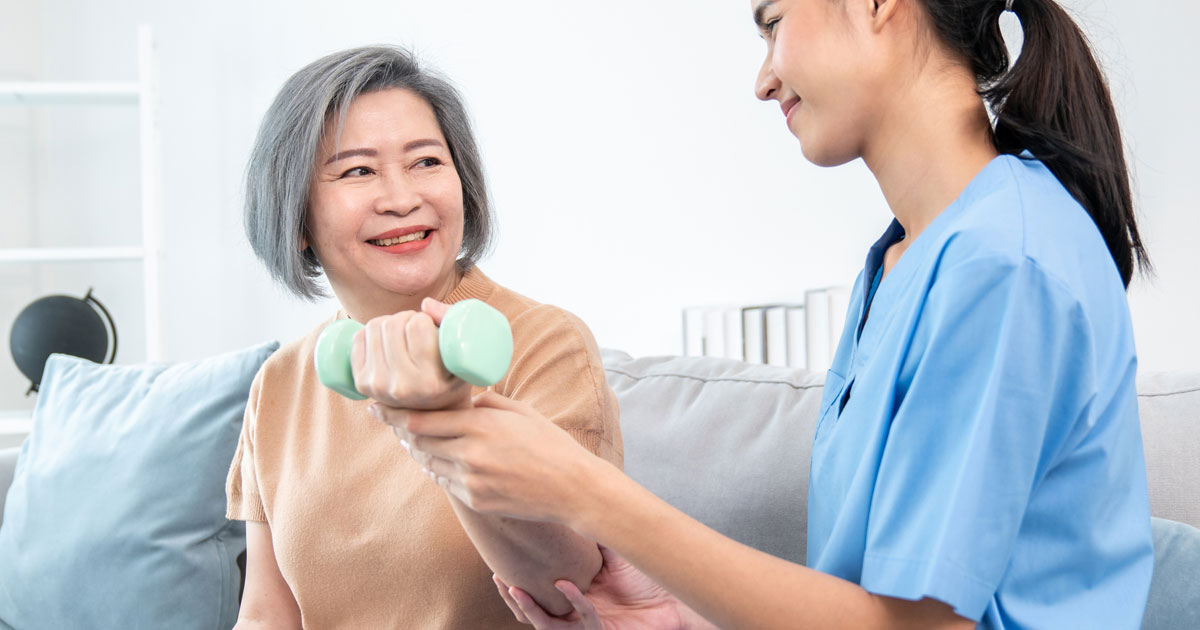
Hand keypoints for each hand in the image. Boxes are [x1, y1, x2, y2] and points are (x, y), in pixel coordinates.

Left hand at [349, 299, 470, 410]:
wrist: (430, 411)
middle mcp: (402, 387)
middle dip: (405, 318)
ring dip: (388, 322)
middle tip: (415, 329)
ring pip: (374, 326)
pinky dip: (371, 331)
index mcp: (430, 382)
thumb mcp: (462, 354)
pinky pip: (358, 337)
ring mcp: (378, 386)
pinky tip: (385, 340)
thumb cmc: (451, 376)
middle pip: (392, 324)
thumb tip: (426, 303)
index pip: (417, 325)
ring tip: (402, 334)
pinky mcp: (362, 383)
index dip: (424, 319)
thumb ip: (452, 322)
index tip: (429, 328)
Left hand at [371, 390, 612, 524]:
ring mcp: (471, 481)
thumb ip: (486, 403)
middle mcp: (470, 453)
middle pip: (418, 442)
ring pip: (428, 464)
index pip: (421, 419)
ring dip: (422, 452)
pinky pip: (446, 483)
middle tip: (393, 421)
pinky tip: (445, 463)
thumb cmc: (550, 444)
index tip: (376, 408)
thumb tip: (464, 399)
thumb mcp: (520, 412)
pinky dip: (441, 471)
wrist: (572, 488)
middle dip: (403, 431)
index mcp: (480, 425)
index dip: (394, 414)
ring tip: (419, 440)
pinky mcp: (476, 501)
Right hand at [493, 546, 694, 629]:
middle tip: (497, 575)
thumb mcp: (614, 548)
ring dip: (529, 607)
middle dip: (513, 595)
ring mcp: (586, 624)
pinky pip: (581, 623)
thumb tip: (570, 499)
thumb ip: (591, 532)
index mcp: (574, 590)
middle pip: (535, 607)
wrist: (678, 598)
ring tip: (512, 588)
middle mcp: (575, 609)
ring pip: (548, 623)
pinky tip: (566, 586)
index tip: (500, 553)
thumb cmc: (649, 575)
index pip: (538, 585)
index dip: (519, 573)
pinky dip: (574, 603)